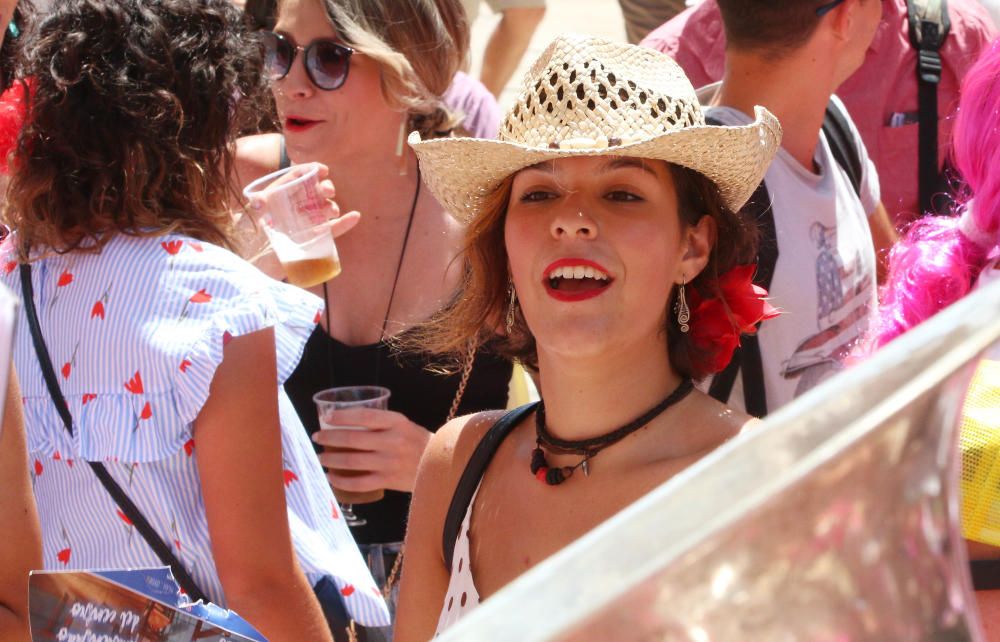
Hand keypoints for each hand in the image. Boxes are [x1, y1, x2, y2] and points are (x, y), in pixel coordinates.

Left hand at [248, 162, 360, 235]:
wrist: (256, 258)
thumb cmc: (252, 232)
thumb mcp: (252, 215)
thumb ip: (257, 206)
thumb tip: (257, 201)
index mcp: (283, 193)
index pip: (298, 176)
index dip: (312, 170)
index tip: (323, 170)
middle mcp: (298, 204)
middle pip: (316, 191)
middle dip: (326, 187)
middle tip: (329, 191)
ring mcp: (308, 220)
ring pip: (326, 209)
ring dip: (332, 206)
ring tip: (331, 211)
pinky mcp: (316, 237)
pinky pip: (332, 229)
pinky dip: (344, 223)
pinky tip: (354, 216)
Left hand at [312, 408, 431, 493]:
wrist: (442, 465)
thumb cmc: (419, 443)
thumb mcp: (405, 425)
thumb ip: (382, 423)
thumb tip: (348, 422)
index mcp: (397, 423)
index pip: (364, 416)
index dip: (342, 416)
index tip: (327, 418)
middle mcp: (393, 441)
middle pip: (353, 439)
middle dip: (330, 438)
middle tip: (318, 437)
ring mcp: (390, 462)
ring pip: (352, 460)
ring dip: (332, 459)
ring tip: (321, 457)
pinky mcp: (389, 481)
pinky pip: (359, 482)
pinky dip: (342, 480)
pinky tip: (332, 477)